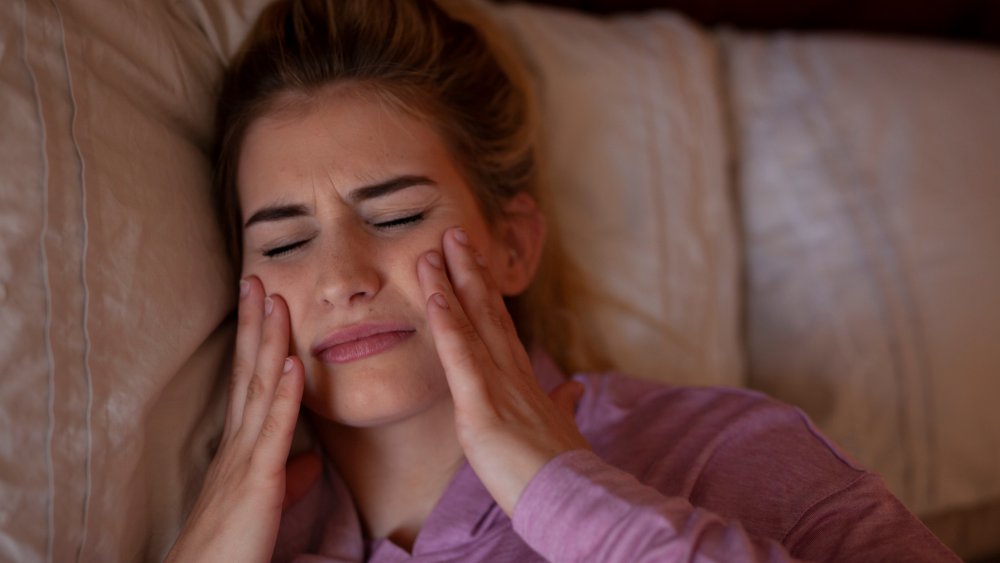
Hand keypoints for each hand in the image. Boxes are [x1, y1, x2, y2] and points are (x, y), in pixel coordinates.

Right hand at [166, 277, 305, 561]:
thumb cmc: (231, 545)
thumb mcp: (264, 501)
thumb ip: (289, 476)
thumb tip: (312, 460)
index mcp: (242, 447)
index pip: (251, 381)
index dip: (257, 341)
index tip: (264, 302)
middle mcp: (239, 444)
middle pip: (249, 372)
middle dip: (255, 324)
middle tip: (258, 277)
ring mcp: (245, 459)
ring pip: (260, 389)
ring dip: (270, 343)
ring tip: (276, 300)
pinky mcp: (256, 482)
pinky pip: (273, 432)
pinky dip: (286, 396)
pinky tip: (295, 364)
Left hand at [416, 227, 589, 515]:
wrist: (572, 499)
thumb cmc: (560, 469)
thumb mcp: (560, 428)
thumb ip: (563, 403)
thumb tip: (574, 387)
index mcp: (523, 380)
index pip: (500, 326)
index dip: (484, 291)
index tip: (473, 260)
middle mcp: (512, 373)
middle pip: (487, 312)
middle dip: (469, 270)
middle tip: (452, 232)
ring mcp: (498, 386)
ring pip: (472, 324)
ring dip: (452, 283)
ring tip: (434, 248)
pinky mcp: (483, 407)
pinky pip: (461, 358)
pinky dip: (448, 324)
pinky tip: (435, 295)